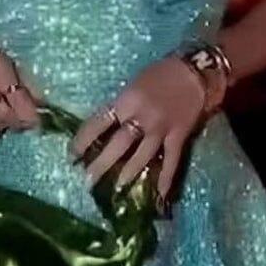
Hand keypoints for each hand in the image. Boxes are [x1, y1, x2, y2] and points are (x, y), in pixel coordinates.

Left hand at [68, 55, 209, 208]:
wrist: (194, 71)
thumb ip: (122, 106)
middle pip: (118, 144)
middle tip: (87, 180)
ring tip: (116, 189)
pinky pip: (171, 160)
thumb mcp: (134, 84)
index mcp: (126, 100)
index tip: (72, 154)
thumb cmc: (160, 73)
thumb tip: (107, 127)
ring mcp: (161, 128)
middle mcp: (141, 116)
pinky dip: (165, 178)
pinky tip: (160, 195)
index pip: (98, 123)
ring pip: (141, 156)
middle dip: (101, 163)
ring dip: (128, 173)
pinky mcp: (178, 135)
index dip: (83, 139)